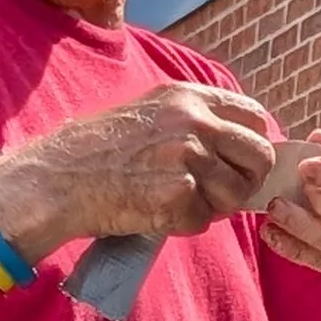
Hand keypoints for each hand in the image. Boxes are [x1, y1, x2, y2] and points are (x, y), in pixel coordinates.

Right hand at [0, 83, 278, 261]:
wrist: (60, 177)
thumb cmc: (103, 150)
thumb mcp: (151, 112)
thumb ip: (196, 121)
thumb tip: (245, 147)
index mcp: (189, 97)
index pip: (254, 116)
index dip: (254, 143)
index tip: (243, 162)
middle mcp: (193, 122)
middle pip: (259, 155)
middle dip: (247, 180)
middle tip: (222, 193)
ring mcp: (187, 157)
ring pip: (236, 193)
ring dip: (215, 206)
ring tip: (177, 200)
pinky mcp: (178, 194)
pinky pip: (204, 219)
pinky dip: (185, 223)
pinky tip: (157, 211)